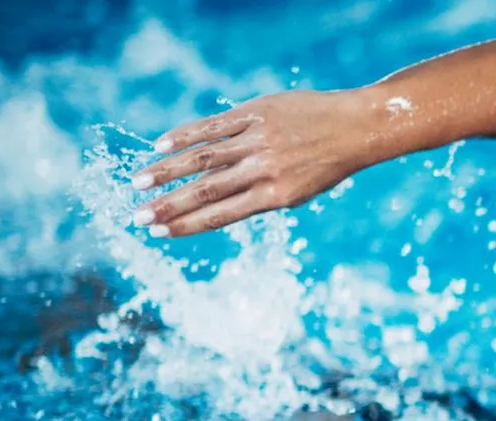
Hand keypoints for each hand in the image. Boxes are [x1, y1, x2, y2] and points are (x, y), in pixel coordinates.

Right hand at [132, 89, 371, 236]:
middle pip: (206, 190)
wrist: (358, 127)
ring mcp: (258, 140)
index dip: (188, 224)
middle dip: (168, 205)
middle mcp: (263, 170)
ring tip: (139, 181)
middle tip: (137, 215)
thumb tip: (220, 201)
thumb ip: (262, 195)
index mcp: (276, 196)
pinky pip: (215, 126)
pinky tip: (161, 144)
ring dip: (167, 171)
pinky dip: (186, 135)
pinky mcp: (257, 113)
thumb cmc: (328, 163)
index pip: (222, 214)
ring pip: (204, 158)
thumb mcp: (300, 189)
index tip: (159, 232)